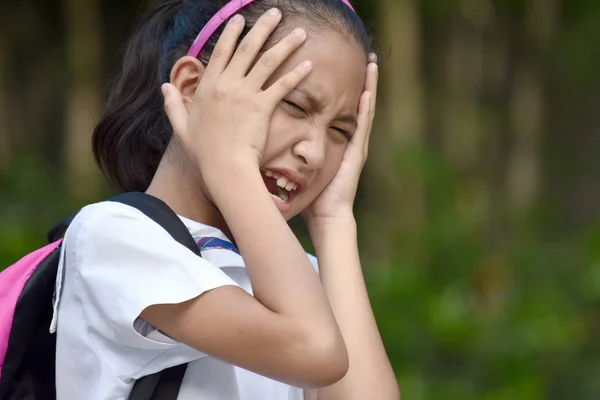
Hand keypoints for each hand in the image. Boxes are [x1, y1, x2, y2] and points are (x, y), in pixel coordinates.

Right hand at [162, 9, 312, 181]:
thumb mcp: (181, 128)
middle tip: (276, 13)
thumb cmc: (203, 153)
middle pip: (247, 48)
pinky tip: (309, 64)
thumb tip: (164, 87)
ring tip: (300, 31)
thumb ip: (172, 105)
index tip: (240, 19)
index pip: (221, 52)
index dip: (232, 33)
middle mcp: (226, 84)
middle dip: (263, 27)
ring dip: (286, 43)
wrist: (223, 167)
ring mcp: (245, 94)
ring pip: (268, 61)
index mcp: (207, 86)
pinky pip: (282, 85)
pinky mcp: (263, 106)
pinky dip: (296, 74)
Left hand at [302, 54, 378, 226]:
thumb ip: (290, 154)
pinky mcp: (358, 154)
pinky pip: (363, 126)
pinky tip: (368, 91)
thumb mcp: (300, 168)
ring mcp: (357, 147)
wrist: (327, 218)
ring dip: (370, 87)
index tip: (342, 66)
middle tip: (366, 57)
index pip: (342, 109)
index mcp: (338, 143)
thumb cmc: (312, 197)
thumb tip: (268, 143)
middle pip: (358, 104)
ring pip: (365, 110)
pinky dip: (367, 108)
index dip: (345, 89)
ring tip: (373, 65)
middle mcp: (351, 142)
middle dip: (364, 81)